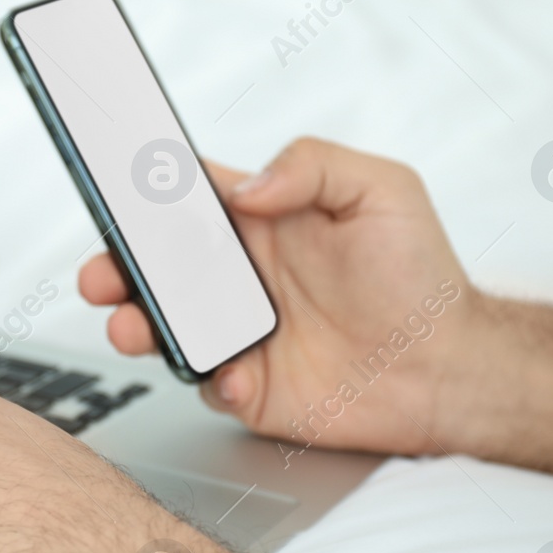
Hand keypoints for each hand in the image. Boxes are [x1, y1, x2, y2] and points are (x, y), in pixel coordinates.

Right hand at [78, 137, 485, 455]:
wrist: (450, 370)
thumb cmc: (422, 277)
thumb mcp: (382, 191)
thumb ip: (311, 166)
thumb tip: (245, 187)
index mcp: (259, 222)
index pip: (185, 198)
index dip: (144, 192)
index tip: (111, 189)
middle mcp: (239, 277)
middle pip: (154, 266)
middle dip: (115, 267)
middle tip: (102, 274)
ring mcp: (237, 333)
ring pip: (161, 327)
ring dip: (136, 324)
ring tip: (132, 326)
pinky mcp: (247, 386)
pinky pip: (207, 384)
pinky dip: (211, 379)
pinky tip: (237, 372)